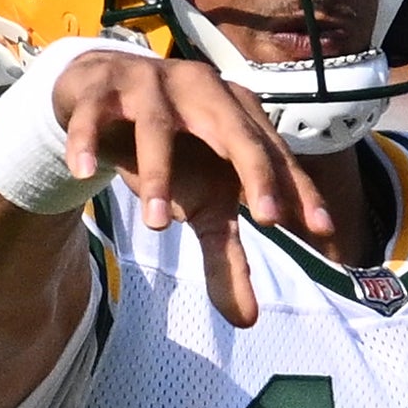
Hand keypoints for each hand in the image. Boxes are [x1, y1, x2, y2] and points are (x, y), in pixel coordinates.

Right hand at [50, 49, 329, 327]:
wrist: (104, 94)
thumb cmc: (172, 153)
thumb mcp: (201, 202)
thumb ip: (226, 256)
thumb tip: (247, 321)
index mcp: (239, 117)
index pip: (277, 157)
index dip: (301, 192)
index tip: (325, 231)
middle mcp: (204, 95)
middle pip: (235, 133)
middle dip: (256, 172)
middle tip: (269, 219)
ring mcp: (150, 87)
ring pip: (157, 129)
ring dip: (157, 176)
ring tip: (158, 226)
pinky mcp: (100, 90)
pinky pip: (93, 117)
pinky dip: (86, 142)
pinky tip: (82, 173)